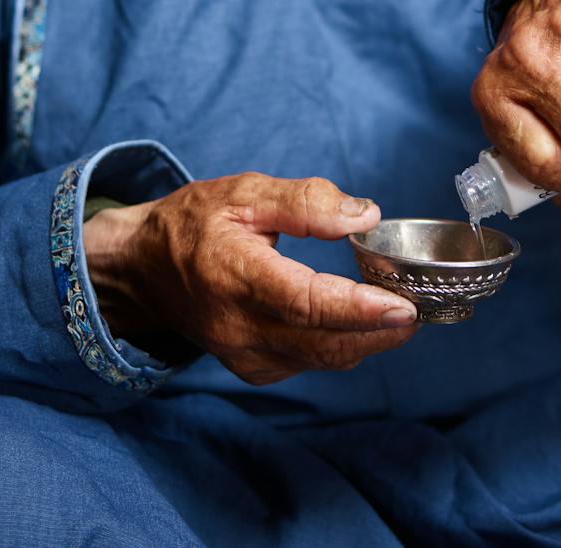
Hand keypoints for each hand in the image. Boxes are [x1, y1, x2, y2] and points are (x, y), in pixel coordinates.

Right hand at [82, 174, 418, 385]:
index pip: (306, 303)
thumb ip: (305, 202)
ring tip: (400, 315)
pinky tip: (358, 325)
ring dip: (364, 341)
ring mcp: (242, 354)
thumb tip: (365, 216)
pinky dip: (338, 347)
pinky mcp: (249, 368)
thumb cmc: (193, 223)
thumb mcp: (244, 192)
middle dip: (377, 332)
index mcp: (234, 275)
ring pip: (319, 359)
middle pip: (321, 342)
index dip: (359, 308)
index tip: (403, 304)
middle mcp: (237, 326)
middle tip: (419, 309)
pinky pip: (305, 364)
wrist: (141, 268)